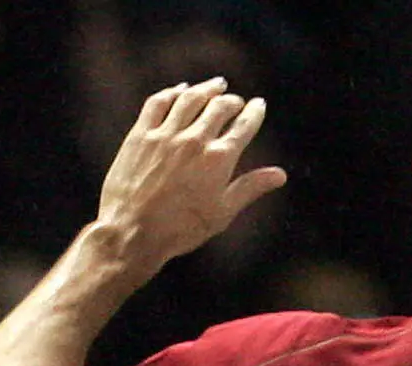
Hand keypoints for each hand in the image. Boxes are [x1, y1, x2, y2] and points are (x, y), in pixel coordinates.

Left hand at [95, 78, 287, 278]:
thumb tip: (280, 175)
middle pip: (219, 106)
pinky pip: (158, 103)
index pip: (244, 125)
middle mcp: (194, 140)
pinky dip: (172, 93)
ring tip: (216, 85)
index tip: (258, 105)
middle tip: (236, 101)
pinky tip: (179, 90)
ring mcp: (165, 135)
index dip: (254, 112)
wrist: (131, 233)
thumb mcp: (221, 213)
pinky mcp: (140, 135)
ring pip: (191, 98)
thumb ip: (250, 188)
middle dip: (232, 101)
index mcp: (218, 159)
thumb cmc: (179, 230)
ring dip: (207, 89)